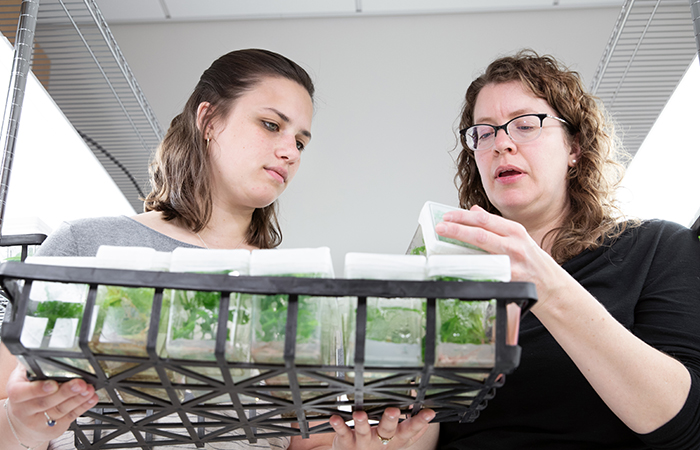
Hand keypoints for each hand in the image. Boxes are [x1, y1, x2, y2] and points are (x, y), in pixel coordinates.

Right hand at [4, 363, 97, 447]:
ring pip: (60, 410)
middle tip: (80, 383)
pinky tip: (90, 398)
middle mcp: (24, 410)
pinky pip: (70, 417)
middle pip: (46, 402)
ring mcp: (39, 421)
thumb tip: (47, 348)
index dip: (38, 389)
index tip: (53, 384)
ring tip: (89, 389)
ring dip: (77, 399)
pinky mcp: (53, 428)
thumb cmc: (27, 392)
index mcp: (16, 393)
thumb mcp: (24, 377)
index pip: (22, 393)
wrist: (23, 419)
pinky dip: (83, 407)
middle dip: (65, 392)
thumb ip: (34, 364)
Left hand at [328, 407, 435, 448]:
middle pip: (387, 431)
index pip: (410, 430)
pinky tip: (334, 418)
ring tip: (359, 414)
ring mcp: (363, 443)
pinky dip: (338, 425)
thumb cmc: (378, 445)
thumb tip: (425, 405)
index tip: (429, 413)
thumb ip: (411, 427)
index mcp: (395, 439)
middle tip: (392, 410)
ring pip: (363, 432)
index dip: (419, 422)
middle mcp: (381, 442)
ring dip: (362, 423)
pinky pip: (342, 433)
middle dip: (390, 421)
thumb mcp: (397, 439)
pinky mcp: (346, 442)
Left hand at [435, 205, 568, 309]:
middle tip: (440, 227)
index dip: (463, 217)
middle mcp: (515, 244)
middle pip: (481, 233)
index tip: (447, 215)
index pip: (484, 219)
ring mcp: (513, 263)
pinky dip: (471, 268)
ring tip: (444, 243)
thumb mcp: (518, 238)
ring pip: (483, 251)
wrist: (553, 286)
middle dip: (457, 229)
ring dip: (461, 246)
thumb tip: (474, 211)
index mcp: (515, 231)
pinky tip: (457, 267)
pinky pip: (487, 272)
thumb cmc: (532, 261)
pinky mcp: (511, 280)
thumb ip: (496, 226)